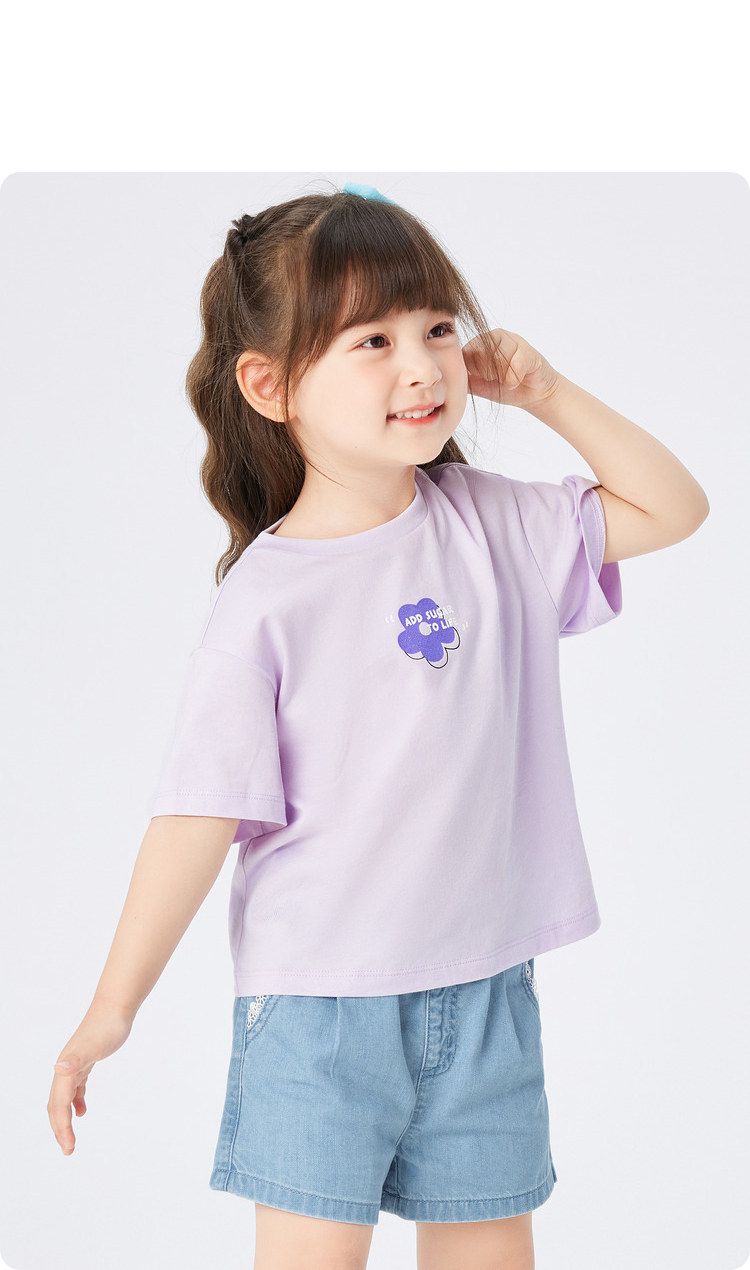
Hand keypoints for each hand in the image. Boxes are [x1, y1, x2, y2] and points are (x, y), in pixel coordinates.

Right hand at [48, 1000, 133, 1155]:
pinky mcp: (84, 1062)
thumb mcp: (94, 1046)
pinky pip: (75, 1087)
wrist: (115, 1007)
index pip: (59, 1105)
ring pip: (63, 1098)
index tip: (70, 1147)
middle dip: (60, 1129)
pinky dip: (76, 1101)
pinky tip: (83, 1110)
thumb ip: (76, 1058)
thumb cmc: (107, 1026)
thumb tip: (58, 1069)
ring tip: (71, 1138)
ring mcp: (74, 1065)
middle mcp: (65, 1069)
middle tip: (68, 1150)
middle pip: (56, 1105)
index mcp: (65, 1070)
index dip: (62, 1127)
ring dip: (65, 1119)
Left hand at [462, 328, 560, 409]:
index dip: (473, 370)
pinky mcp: (528, 350)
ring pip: (496, 358)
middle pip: (479, 354)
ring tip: (507, 379)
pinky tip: (517, 381)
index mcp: (480, 343)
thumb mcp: (477, 384)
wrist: (533, 394)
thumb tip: (441, 378)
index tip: (483, 378)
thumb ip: (461, 378)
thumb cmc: (503, 387)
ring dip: (501, 376)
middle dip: (487, 373)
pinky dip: (513, 379)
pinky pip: (514, 365)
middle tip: (497, 378)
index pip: (465, 353)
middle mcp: (495, 337)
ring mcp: (513, 340)